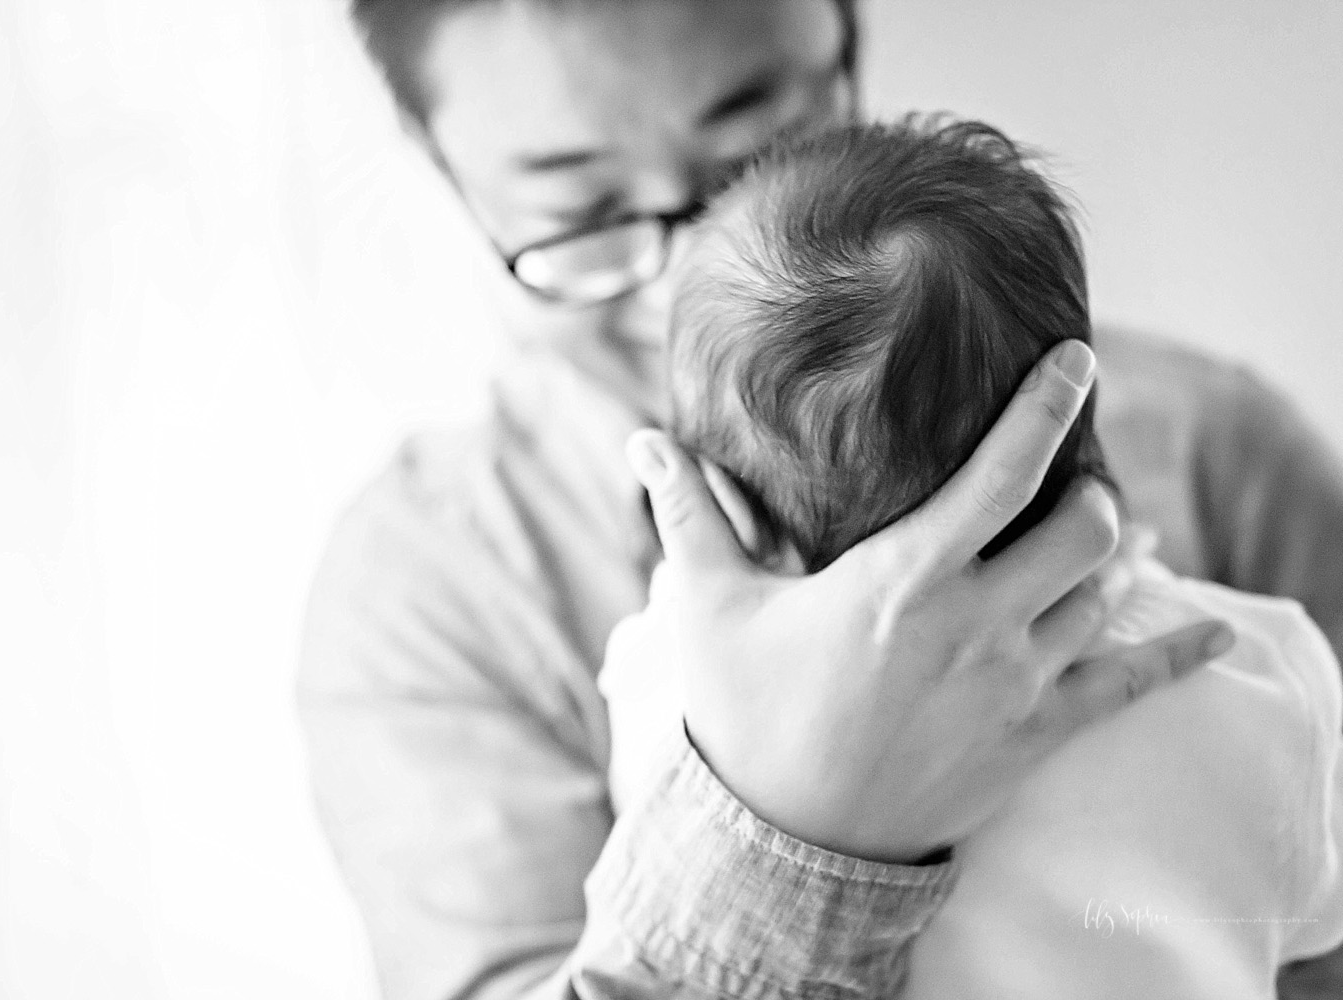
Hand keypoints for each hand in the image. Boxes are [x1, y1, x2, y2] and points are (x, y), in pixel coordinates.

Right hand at [626, 340, 1232, 863]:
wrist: (787, 843)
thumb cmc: (747, 715)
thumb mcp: (710, 608)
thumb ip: (689, 514)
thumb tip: (644, 437)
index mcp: (904, 577)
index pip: (1004, 469)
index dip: (1050, 402)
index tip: (1078, 355)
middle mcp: (977, 622)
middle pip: (1086, 525)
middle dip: (1090, 489)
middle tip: (1067, 477)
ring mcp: (1017, 683)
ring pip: (1108, 593)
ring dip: (1112, 554)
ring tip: (1104, 532)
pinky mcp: (1037, 738)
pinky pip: (1131, 685)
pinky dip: (1176, 652)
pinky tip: (1211, 632)